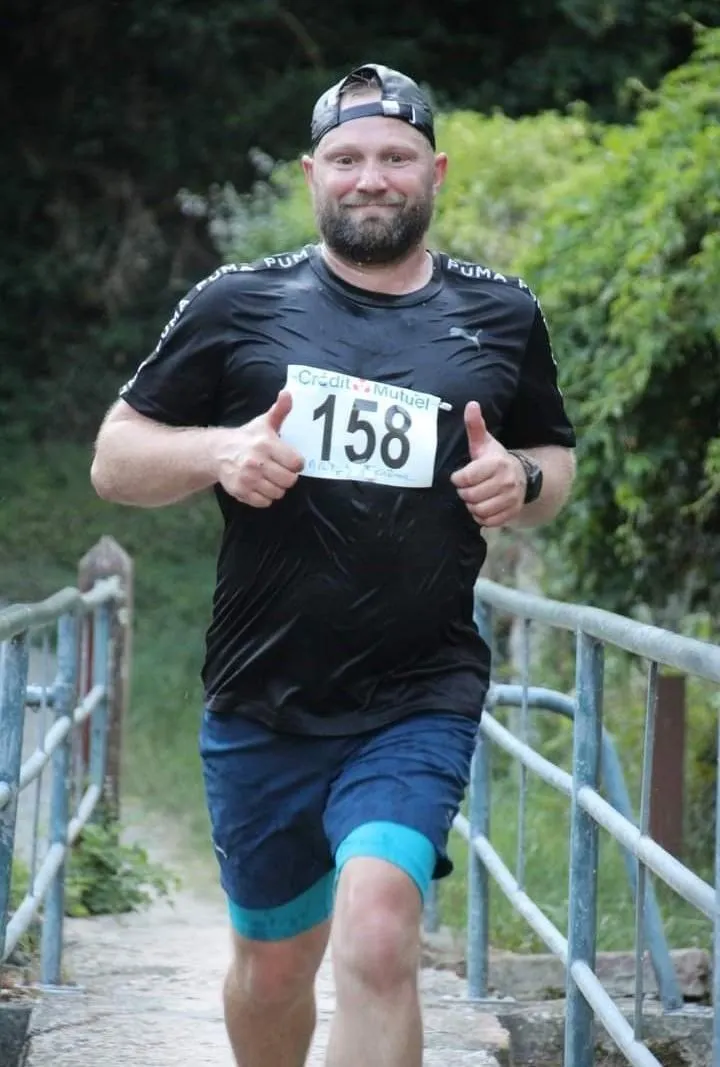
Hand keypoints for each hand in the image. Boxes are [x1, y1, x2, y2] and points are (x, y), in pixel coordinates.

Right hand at [215, 390, 303, 506]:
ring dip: (276, 487)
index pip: (296, 463)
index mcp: (266, 444)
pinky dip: (265, 497)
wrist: (218, 452)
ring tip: (269, 478)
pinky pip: (264, 502)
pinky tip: (260, 485)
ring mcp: (248, 479)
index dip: (296, 463)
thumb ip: (280, 410)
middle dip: (287, 476)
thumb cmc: (248, 437)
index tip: (290, 460)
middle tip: (279, 470)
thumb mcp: (263, 422)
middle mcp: (256, 462)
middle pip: (289, 480)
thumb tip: (288, 393)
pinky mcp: (240, 491)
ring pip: (278, 493)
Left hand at [450, 401, 525, 527]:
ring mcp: (511, 498)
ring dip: (471, 506)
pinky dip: (481, 517)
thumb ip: (475, 426)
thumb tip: (471, 404)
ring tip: (474, 497)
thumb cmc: (495, 459)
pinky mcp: (512, 512)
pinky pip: (488, 522)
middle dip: (464, 493)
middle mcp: (507, 482)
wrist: (522, 476)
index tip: (459, 476)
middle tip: (467, 487)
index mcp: (497, 463)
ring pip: (478, 510)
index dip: (458, 479)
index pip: (467, 478)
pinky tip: (482, 507)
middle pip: (470, 496)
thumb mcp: (485, 443)